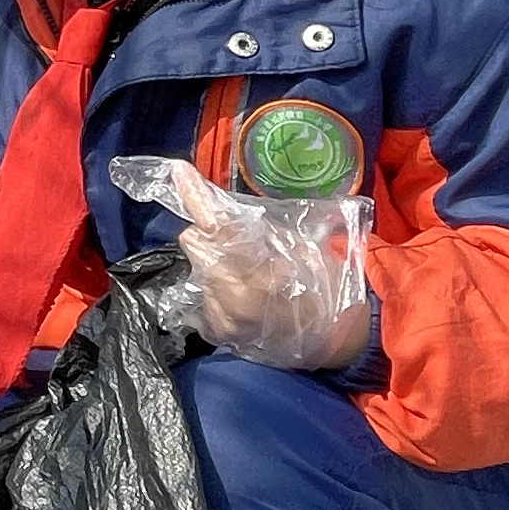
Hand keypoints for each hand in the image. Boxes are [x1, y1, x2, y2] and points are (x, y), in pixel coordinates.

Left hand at [108, 153, 375, 369]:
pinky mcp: (214, 333)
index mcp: (258, 273)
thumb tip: (221, 203)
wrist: (328, 337)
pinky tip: (240, 294)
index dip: (197, 197)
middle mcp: (231, 300)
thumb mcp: (299, 247)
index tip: (180, 172)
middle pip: (195, 245)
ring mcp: (220, 320)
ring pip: (196, 270)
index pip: (218, 226)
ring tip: (245, 274)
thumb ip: (258, 228)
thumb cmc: (320, 285)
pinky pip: (200, 296)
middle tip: (238, 241)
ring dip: (213, 264)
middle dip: (209, 235)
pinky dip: (214, 289)